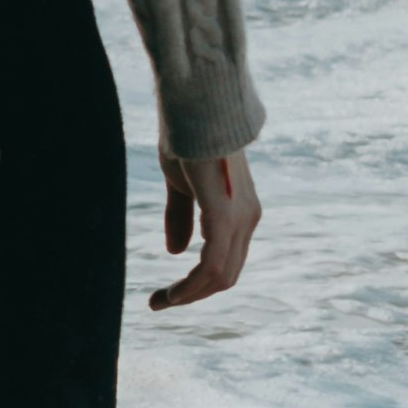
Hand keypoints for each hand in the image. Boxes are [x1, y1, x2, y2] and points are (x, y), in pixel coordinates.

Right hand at [150, 150, 258, 308]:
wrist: (195, 104)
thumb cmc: (188, 137)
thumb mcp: (182, 184)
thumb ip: (181, 217)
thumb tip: (176, 252)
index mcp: (241, 211)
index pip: (225, 261)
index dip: (198, 283)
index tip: (166, 294)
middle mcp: (248, 218)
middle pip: (225, 275)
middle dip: (192, 295)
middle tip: (159, 303)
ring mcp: (241, 217)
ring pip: (220, 276)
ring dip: (189, 295)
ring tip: (161, 302)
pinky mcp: (225, 214)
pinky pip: (212, 264)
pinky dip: (191, 285)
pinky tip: (171, 294)